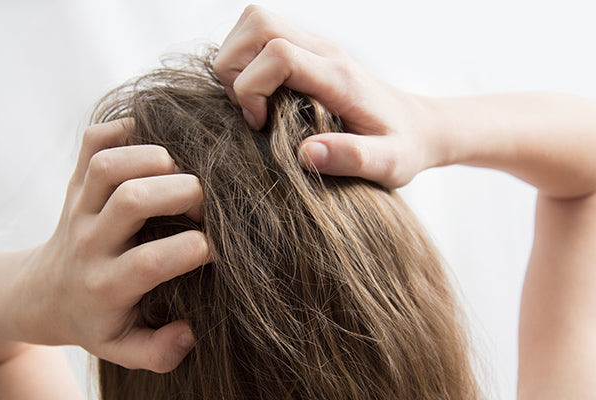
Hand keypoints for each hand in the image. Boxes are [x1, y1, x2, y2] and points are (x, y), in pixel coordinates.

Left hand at [11, 119, 208, 372]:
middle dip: (184, 191)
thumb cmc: (94, 318)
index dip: (198, 248)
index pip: (153, 261)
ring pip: (111, 164)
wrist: (45, 293)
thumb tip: (190, 333)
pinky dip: (124, 130)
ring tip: (179, 171)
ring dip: (155, 158)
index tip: (217, 249)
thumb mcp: (122, 349)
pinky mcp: (75, 182)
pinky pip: (92, 141)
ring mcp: (79, 207)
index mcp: (106, 285)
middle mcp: (90, 242)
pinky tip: (150, 146)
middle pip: (133, 199)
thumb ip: (158, 353)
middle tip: (204, 203)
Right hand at [214, 5, 441, 188]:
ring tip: (252, 103)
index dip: (252, 87)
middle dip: (234, 68)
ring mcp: (315, 47)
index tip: (259, 123)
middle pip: (256, 24)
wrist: (417, 125)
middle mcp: (324, 52)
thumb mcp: (388, 164)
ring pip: (253, 23)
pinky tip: (261, 97)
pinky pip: (261, 36)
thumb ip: (353, 158)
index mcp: (339, 77)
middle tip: (249, 110)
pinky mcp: (308, 52)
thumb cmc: (401, 146)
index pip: (279, 54)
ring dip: (236, 62)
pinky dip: (246, 62)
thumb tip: (305, 154)